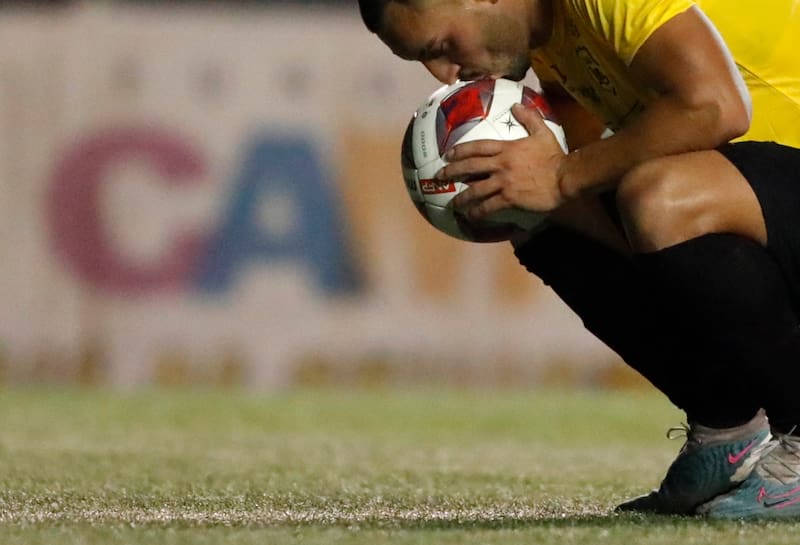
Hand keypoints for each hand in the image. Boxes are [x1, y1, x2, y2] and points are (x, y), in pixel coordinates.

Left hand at [443, 104, 567, 220]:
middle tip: (439, 176)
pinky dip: (478, 212)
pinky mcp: (509, 198)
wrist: (565, 177)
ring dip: (462, 198)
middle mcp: (501, 164)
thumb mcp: (543, 132)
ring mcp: (504, 182)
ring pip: (475, 190)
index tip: (447, 154)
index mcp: (507, 148)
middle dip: (452, 171)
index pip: (477, 147)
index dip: (460, 151)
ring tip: (454, 204)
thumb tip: (516, 105)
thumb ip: (529, 118)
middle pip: (470, 167)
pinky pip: (488, 206)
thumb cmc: (554, 156)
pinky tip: (471, 217)